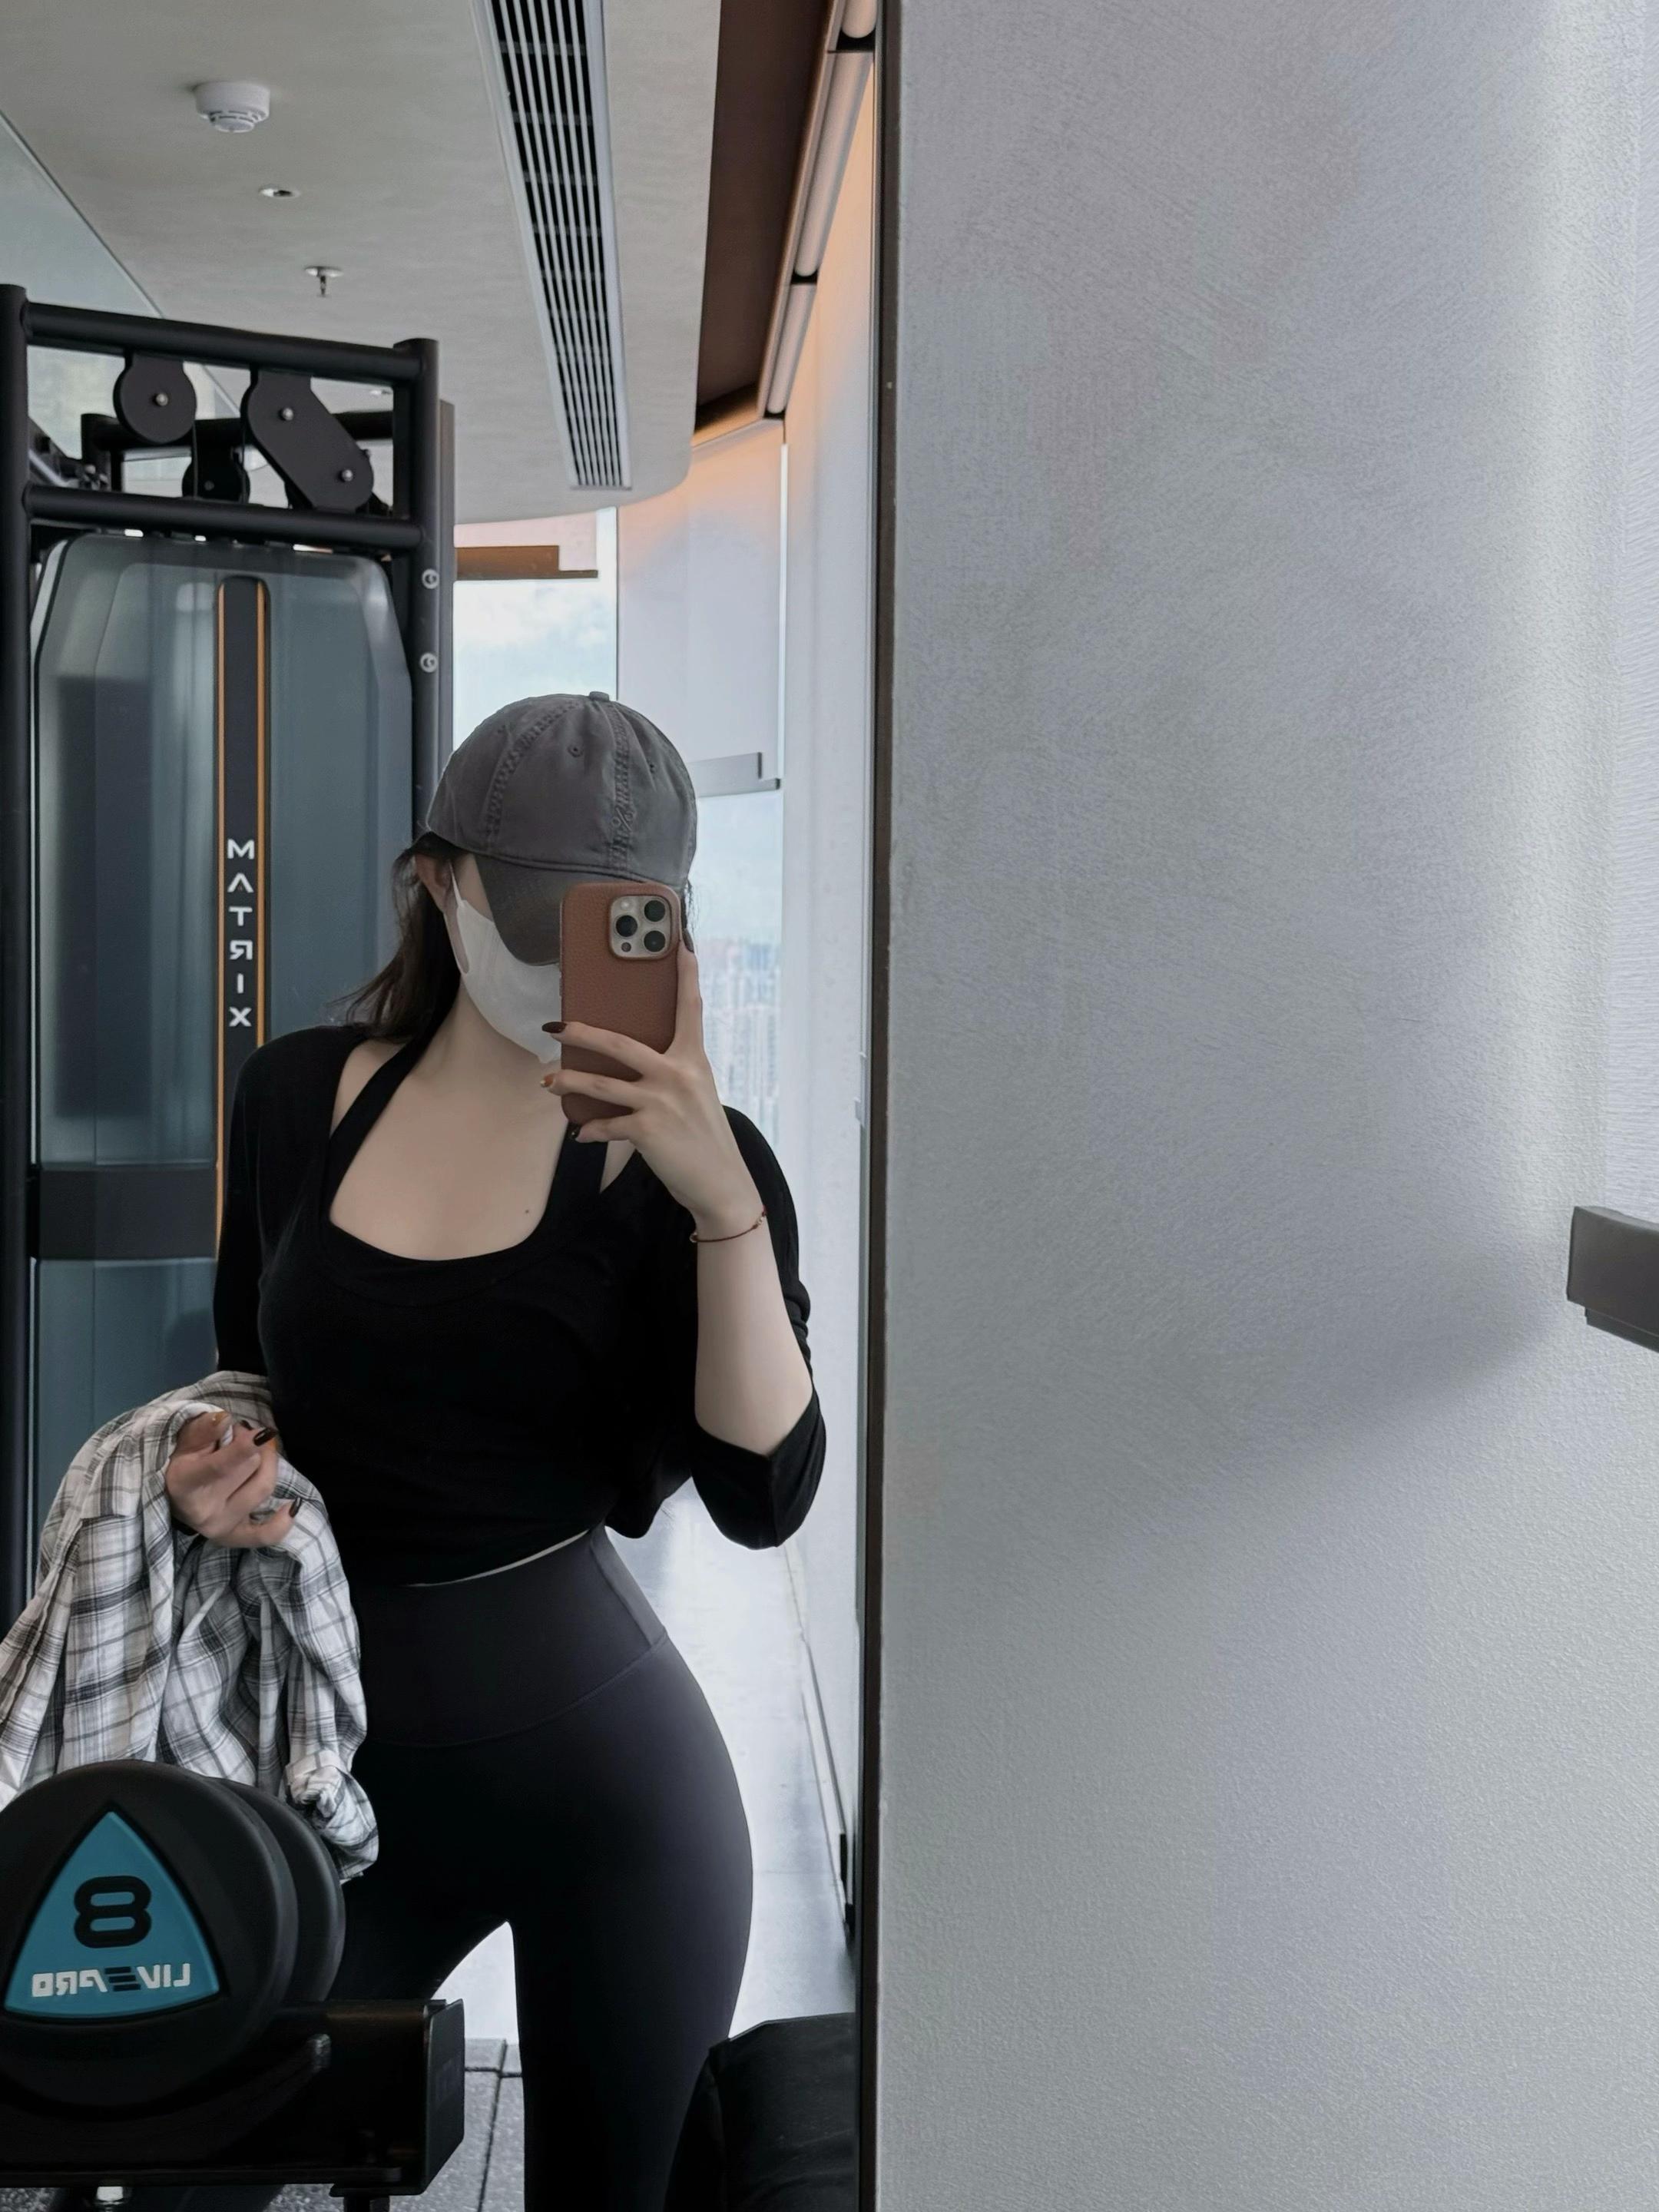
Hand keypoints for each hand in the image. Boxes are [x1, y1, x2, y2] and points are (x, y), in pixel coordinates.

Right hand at [165, 1409, 297, 1547]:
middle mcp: (204, 1511)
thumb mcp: (185, 1442)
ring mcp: (221, 1527)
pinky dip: (282, 1522)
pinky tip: (292, 1506)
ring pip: (263, 1488)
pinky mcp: (236, 1538)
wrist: (174, 1498)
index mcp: (186, 1484)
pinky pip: (266, 1535)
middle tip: (244, 1433)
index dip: (244, 1448)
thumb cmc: (183, 1464)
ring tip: (258, 1450)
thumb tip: (225, 1419)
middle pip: (248, 1468)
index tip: (262, 1432)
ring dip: (267, 1463)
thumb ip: (203, 1430)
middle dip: (252, 1444)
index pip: (220, 1467)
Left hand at [540, 940, 763, 1234]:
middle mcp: (678, 1075)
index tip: (681, 944)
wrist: (719, 1180)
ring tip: (548, 1081)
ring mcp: (662, 1102)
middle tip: (557, 1025)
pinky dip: (591, 1129)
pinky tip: (582, 1132)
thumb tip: (631, 1062)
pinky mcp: (648, 1130)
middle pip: (621, 1043)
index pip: (690, 1009)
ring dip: (570, 1081)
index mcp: (693, 1060)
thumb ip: (672, 1071)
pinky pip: (607, 1125)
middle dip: (583, 1032)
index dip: (686, 975)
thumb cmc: (704, 1135)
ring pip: (602, 1084)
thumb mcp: (696, 1093)